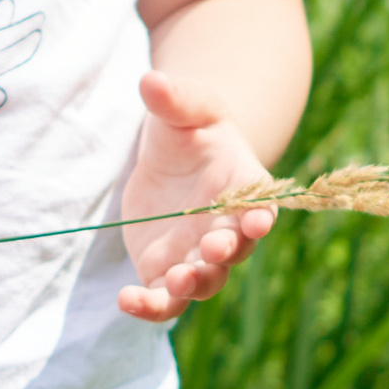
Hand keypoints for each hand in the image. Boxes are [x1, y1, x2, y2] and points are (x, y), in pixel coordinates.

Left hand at [116, 72, 276, 324]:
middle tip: (210, 250)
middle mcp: (227, 229)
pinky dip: (150, 306)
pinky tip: (127, 300)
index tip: (256, 221)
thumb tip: (151, 81)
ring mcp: (197, 255)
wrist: (169, 158)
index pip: (261, 205)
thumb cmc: (188, 128)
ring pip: (203, 282)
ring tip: (175, 281)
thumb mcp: (185, 106)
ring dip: (193, 285)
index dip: (261, 216)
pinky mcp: (165, 271)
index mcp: (243, 187)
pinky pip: (163, 299)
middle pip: (235, 251)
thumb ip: (174, 98)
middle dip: (225, 254)